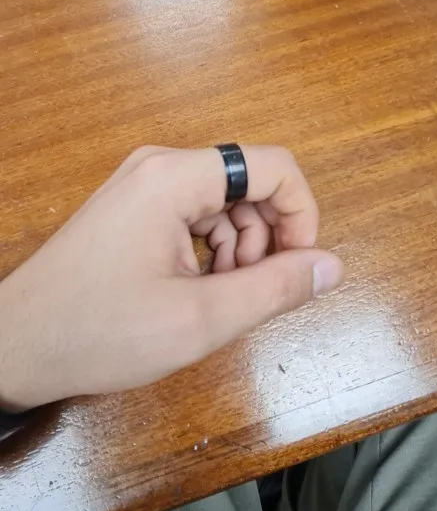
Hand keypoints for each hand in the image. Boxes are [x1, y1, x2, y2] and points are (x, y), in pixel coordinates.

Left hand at [0, 146, 343, 409]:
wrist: (18, 345)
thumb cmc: (97, 332)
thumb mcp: (199, 320)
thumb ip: (274, 289)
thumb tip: (331, 266)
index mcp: (173, 178)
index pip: (274, 165)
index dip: (302, 215)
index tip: (298, 268)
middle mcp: (158, 167)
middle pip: (249, 183)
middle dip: (266, 238)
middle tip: (249, 293)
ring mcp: (142, 185)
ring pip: (225, 202)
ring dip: (239, 249)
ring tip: (218, 299)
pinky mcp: (134, 207)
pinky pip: (195, 214)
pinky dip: (211, 250)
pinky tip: (195, 290)